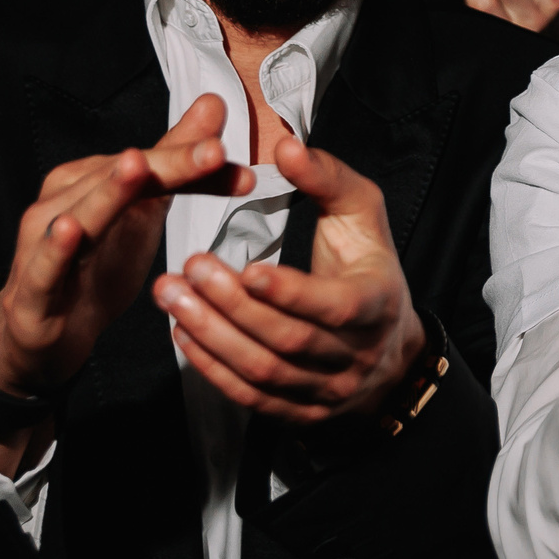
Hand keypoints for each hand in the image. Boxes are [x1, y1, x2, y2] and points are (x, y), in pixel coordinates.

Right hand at [0, 94, 248, 396]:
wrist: (50, 331)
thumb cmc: (97, 263)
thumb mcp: (146, 210)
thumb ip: (178, 162)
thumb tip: (214, 103)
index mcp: (90, 180)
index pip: (151, 164)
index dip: (195, 160)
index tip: (239, 158)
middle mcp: (63, 202)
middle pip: (120, 180)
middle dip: (168, 165)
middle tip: (214, 151)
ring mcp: (42, 243)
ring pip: (80, 214)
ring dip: (108, 192)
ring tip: (137, 166)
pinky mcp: (33, 287)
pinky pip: (44, 265)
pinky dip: (55, 249)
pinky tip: (69, 230)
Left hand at [154, 138, 423, 422]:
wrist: (388, 348)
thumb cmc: (367, 267)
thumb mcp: (363, 215)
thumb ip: (327, 179)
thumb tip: (287, 146)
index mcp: (375, 304)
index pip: (333, 306)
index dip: (288, 291)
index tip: (244, 267)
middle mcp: (356, 355)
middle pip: (286, 339)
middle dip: (232, 306)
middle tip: (187, 269)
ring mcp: (327, 390)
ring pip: (263, 371)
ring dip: (210, 335)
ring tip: (170, 296)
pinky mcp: (301, 412)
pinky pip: (251, 396)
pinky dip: (212, 366)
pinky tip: (183, 333)